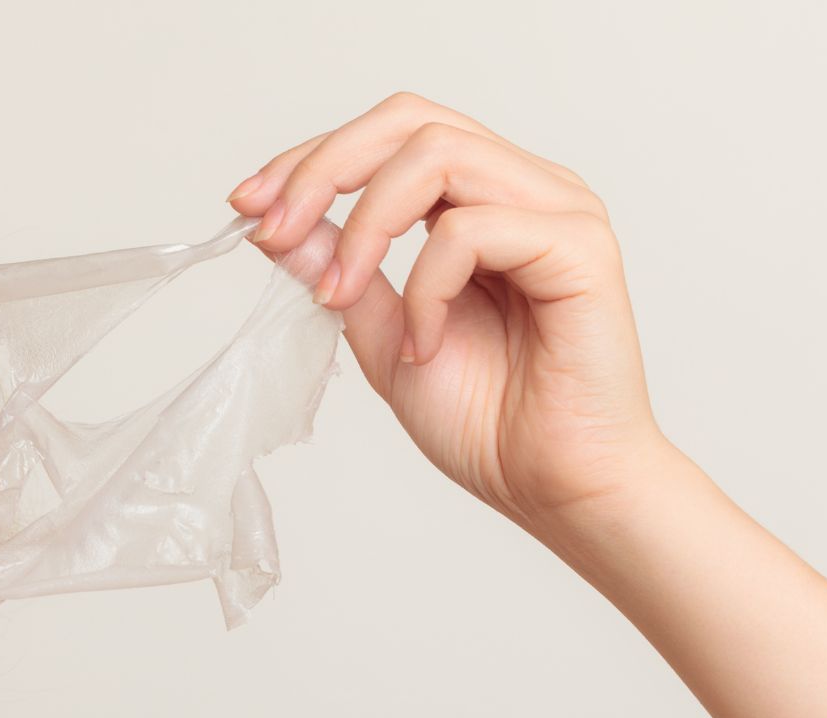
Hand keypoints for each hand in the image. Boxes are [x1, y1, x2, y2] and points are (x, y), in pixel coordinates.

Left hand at [226, 91, 672, 534]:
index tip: (247, 205)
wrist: (556, 488)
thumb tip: (276, 225)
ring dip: (366, 226)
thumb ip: (339, 271)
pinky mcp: (580, 247)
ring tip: (339, 298)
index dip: (310, 159)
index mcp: (484, 199)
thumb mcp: (381, 337)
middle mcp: (526, 188)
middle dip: (323, 167)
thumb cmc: (489, 423)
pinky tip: (423, 346)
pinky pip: (472, 229)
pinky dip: (425, 287)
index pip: (390, 136)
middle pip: (410, 120)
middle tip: (274, 230)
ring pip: (438, 155)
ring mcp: (559, 210)